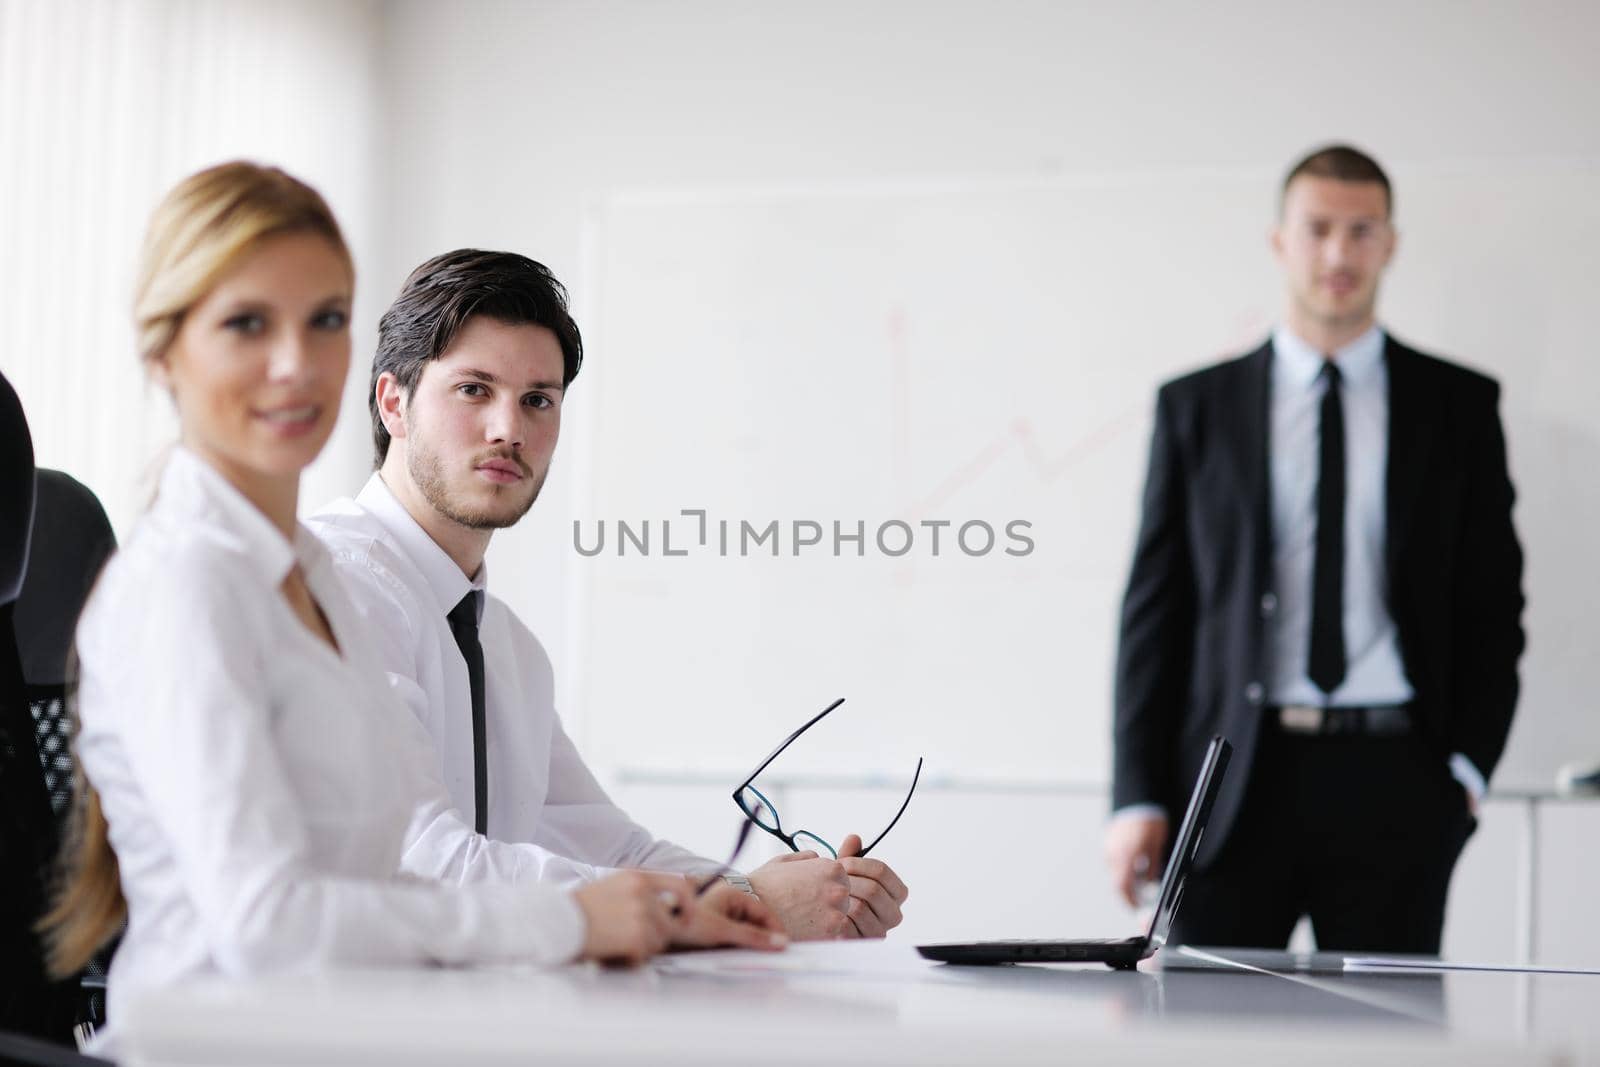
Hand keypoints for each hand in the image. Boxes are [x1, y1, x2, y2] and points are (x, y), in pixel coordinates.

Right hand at [572, 870, 687, 965]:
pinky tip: (613, 952)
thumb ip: (638, 892)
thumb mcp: (611, 886)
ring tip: (618, 943)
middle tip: (637, 940)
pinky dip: (632, 958)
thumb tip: (666, 907)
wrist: (556, 920)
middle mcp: (643, 892)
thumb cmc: (578, 908)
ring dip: (643, 947)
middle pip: (671, 921)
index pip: (679, 885)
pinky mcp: (636, 936)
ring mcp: (641, 913)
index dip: (688, 904)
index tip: (688, 917)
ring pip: (660, 940)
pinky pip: (646, 954)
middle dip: (658, 934)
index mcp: (637, 876)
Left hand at [671, 883, 788, 951]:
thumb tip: (781, 943)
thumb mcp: (723, 931)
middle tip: (772, 958)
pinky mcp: (712, 927)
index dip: (776, 930)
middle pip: (755, 922)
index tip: (784, 947)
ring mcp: (720, 914)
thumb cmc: (685, 923)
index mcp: (733, 893)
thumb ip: (753, 937)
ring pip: (744, 930)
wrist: (657, 930)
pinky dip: (737, 947)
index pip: (764, 911)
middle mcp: (727, 900)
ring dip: (749, 945)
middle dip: (763, 939)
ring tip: (753, 960)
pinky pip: (732, 937)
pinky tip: (736, 958)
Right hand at [746, 851, 851, 939]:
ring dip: (825, 920)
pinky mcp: (829, 934)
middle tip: (805, 908)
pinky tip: (803, 930)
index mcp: (831, 868)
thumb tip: (817, 857)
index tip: (810, 893)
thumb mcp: (785, 861)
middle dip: (828, 904)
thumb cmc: (764, 886)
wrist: (750, 911)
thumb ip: (807, 858)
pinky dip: (820, 934)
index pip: (842, 879)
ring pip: (839, 917)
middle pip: (844, 899)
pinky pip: (832, 935)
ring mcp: (836, 912)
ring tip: (802, 919)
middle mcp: (838, 889)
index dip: (825, 887)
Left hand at [835, 834, 909, 937]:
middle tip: (832, 881)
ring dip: (840, 900)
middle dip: (848, 882)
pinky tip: (829, 912)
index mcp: (896, 893)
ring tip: (829, 896)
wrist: (828, 923)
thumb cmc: (841, 896)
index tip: (842, 863)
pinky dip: (836, 917)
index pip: (882, 871)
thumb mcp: (847, 874)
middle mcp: (894, 914)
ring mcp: (880, 931)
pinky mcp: (864, 944)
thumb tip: (853, 839)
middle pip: (873, 890)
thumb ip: (851, 855)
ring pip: (860, 908)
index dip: (859, 864)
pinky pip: (848, 927)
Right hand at [1104, 813, 1168, 908]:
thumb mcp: (1156, 845)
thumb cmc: (1149, 821)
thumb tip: (1149, 884)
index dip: (1130, 900)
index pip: (1123, 886)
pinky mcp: (1108, 843)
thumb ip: (1152, 866)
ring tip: (1140, 882)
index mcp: (1128, 855)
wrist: (1137, 800)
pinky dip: (1123, 868)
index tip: (1137, 907)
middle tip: (1138, 901)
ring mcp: (1109, 848)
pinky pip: (1114, 861)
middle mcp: (1115, 853)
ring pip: (1116, 872)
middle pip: (1117, 882)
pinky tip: (1134, 866)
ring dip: (1126, 880)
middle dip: (1127, 894)